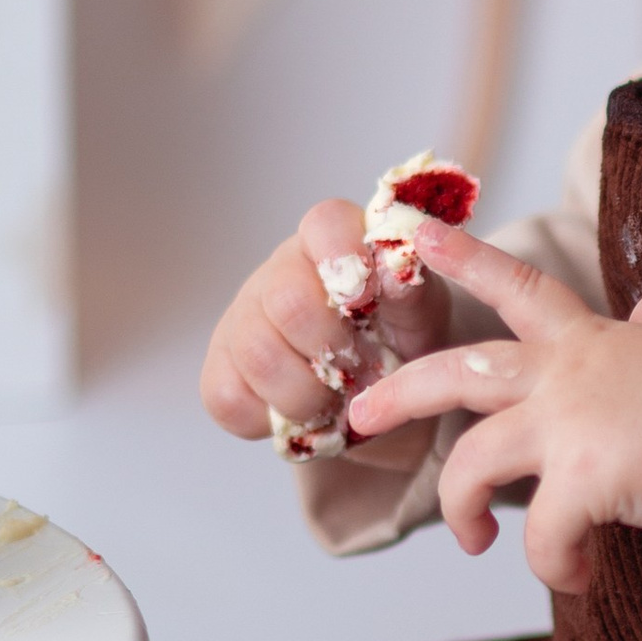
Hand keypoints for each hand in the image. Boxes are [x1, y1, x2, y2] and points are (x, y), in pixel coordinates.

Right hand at [199, 200, 448, 455]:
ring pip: (256, 353)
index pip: (324, 223)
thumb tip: (398, 275)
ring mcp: (243, 320)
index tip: (366, 302)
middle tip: (361, 373)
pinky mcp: (221, 370)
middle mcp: (281, 273)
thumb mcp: (419, 320)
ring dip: (307, 394)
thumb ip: (410, 294)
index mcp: (333, 244)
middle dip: (331, 349)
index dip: (343, 257)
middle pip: (286, 299)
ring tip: (336, 404)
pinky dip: (271, 418)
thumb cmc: (399, 346)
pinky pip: (228, 397)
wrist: (382, 406)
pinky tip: (302, 416)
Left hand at [345, 224, 641, 593]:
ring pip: (474, 468)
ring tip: (475, 542)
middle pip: (458, 374)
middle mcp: (568, 373)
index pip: (516, 285)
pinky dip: (553, 567)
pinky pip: (539, 538)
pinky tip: (579, 577)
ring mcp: (570, 422)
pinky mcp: (583, 477)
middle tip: (358, 417)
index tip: (413, 233)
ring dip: (463, 512)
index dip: (463, 257)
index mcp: (588, 341)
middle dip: (399, 394)